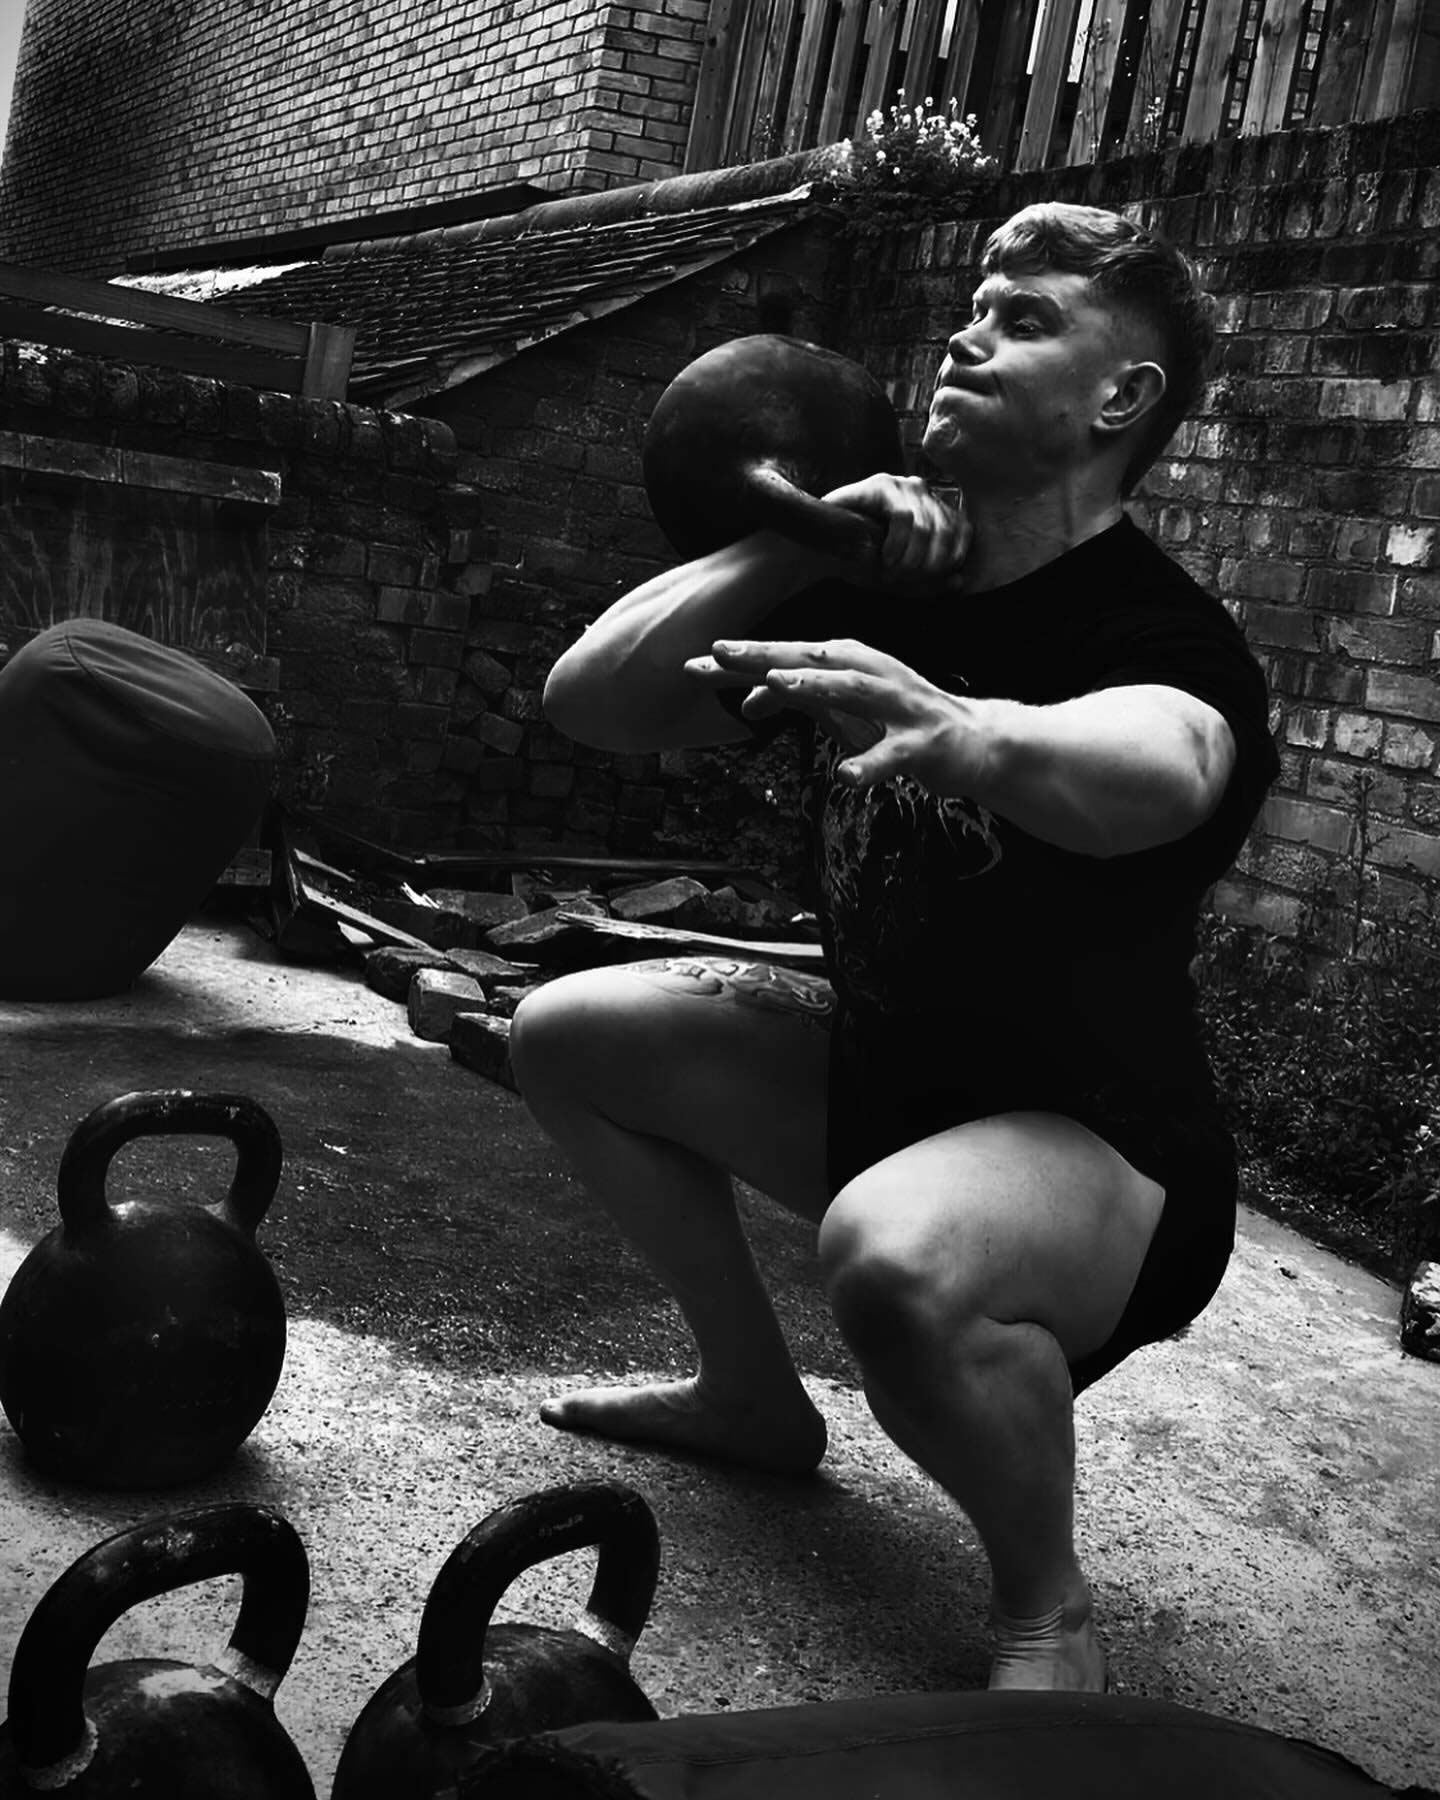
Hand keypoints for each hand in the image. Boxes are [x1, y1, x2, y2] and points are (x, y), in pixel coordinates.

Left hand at [684, 637, 984, 793]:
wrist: (973, 742)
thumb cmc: (899, 721)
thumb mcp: (842, 710)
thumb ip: (798, 699)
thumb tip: (746, 699)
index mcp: (849, 664)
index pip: (787, 656)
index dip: (744, 658)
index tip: (697, 660)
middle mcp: (871, 674)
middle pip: (812, 659)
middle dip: (765, 654)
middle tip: (720, 651)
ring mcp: (898, 705)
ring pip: (852, 689)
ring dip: (815, 683)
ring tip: (777, 683)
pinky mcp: (922, 743)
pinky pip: (891, 756)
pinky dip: (868, 765)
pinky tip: (845, 777)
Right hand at [811, 474, 970, 592]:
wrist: (819, 551)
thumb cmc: (858, 563)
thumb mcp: (901, 579)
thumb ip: (929, 582)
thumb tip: (959, 582)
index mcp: (932, 511)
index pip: (963, 531)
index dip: (952, 559)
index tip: (929, 579)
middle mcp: (923, 494)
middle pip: (948, 531)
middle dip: (928, 565)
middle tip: (904, 579)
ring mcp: (904, 485)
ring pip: (928, 527)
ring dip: (911, 558)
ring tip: (890, 571)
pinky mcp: (884, 485)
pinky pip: (905, 519)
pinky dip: (897, 545)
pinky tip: (884, 556)